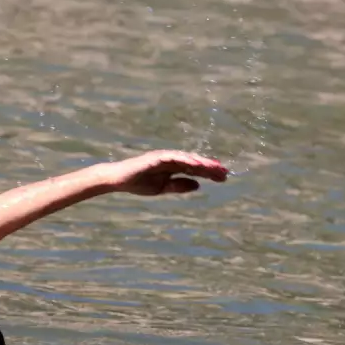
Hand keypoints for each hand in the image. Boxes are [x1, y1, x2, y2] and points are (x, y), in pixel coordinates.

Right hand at [100, 150, 227, 195]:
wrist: (119, 180)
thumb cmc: (139, 183)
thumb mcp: (163, 188)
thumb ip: (179, 186)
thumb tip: (198, 185)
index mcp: (174, 167)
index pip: (195, 169)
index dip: (209, 173)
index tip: (223, 177)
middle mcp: (171, 159)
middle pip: (194, 162)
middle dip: (210, 167)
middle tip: (225, 172)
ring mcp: (164, 157)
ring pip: (187, 158)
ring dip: (200, 162)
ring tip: (214, 167)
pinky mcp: (156, 157)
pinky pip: (173, 157)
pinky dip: (184, 159)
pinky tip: (195, 164)